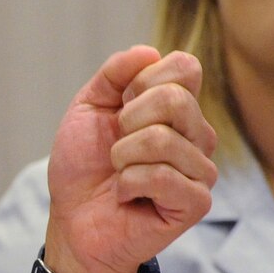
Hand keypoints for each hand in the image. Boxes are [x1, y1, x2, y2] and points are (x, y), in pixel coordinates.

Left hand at [42, 46, 217, 272]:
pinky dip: (130, 183)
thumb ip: (114, 75)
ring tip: (119, 175)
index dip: (143, 81)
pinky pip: (163, 176)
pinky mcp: (196, 203)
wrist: (72, 221)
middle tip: (116, 147)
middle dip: (128, 121)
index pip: (185, 67)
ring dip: (123, 158)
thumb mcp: (88, 108)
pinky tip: (126, 195)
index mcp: (178, 108)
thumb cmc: (83, 168)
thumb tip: (148, 52)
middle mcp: (197, 135)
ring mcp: (201, 170)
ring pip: (163, 140)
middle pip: (176, 99)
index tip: (121, 108)